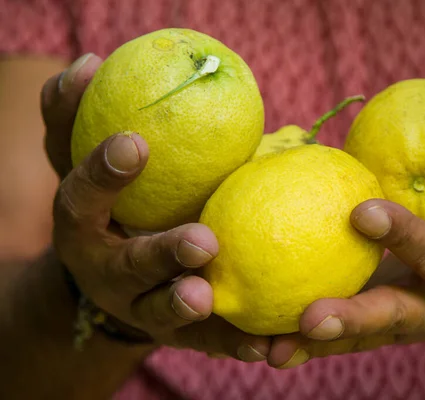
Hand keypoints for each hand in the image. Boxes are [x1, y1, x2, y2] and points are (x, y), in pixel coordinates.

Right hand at [43, 54, 269, 360]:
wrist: (108, 277)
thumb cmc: (108, 207)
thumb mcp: (85, 162)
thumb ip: (78, 118)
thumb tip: (88, 62)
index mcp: (84, 226)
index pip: (80, 197)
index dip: (102, 172)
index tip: (136, 142)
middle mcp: (107, 272)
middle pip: (129, 267)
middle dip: (160, 255)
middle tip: (201, 240)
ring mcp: (139, 307)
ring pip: (159, 312)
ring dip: (184, 306)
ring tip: (208, 296)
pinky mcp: (174, 333)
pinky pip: (204, 342)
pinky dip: (231, 345)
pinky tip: (264, 348)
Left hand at [267, 127, 424, 367]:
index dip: (406, 237)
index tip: (363, 211)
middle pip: (390, 320)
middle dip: (351, 321)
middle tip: (309, 318)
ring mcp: (402, 322)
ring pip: (356, 337)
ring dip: (312, 344)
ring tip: (267, 348)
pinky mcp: (377, 320)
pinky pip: (339, 333)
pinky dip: (301, 336)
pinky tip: (259, 333)